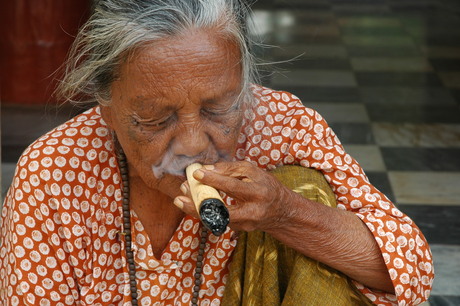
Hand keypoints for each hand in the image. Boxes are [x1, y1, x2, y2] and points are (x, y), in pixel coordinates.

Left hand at [173, 161, 295, 231]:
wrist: (281, 211)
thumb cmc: (265, 186)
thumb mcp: (253, 172)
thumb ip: (231, 169)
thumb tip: (207, 168)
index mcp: (258, 192)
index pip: (233, 186)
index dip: (214, 179)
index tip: (197, 173)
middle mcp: (252, 211)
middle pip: (222, 210)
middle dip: (199, 203)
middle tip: (182, 192)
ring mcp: (245, 224)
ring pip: (216, 220)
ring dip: (196, 210)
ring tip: (181, 200)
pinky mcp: (239, 230)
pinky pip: (218, 221)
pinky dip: (204, 212)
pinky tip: (193, 204)